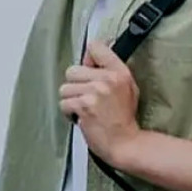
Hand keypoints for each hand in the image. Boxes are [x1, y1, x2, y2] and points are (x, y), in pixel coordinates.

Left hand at [59, 41, 141, 165]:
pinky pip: (64, 103)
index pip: (95, 47)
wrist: (125, 143)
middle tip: (86, 96)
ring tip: (84, 108)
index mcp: (119, 72)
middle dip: (75, 85)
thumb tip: (90, 58)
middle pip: (72, 70)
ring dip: (71, 100)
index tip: (89, 66)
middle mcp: (107, 79)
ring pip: (65, 88)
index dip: (87, 58)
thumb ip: (110, 70)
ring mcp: (94, 92)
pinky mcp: (83, 106)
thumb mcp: (127, 88)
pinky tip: (81, 117)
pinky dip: (69, 112)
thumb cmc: (124, 119)